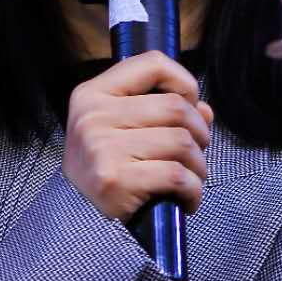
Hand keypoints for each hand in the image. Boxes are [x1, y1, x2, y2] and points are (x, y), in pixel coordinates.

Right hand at [64, 51, 214, 220]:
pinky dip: (193, 189)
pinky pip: (176, 176)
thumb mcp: (120, 127)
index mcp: (93, 94)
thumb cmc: (106, 167)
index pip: (153, 64)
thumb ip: (162, 110)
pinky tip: (186, 198)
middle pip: (175, 107)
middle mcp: (93, 116)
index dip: (184, 82)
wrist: (76, 216)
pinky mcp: (114, 180)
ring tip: (191, 177)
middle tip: (197, 152)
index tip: (190, 105)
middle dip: (200, 131)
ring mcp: (102, 148)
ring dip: (199, 165)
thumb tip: (205, 111)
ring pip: (181, 142)